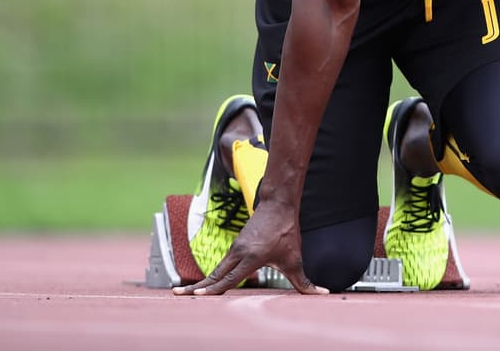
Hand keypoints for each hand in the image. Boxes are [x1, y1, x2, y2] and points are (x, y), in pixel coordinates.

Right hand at [173, 199, 327, 295]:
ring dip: (203, 282)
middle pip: (214, 275)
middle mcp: (238, 253)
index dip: (213, 289)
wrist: (278, 205)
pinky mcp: (235, 246)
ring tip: (184, 293)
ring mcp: (234, 249)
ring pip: (216, 269)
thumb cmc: (286, 231)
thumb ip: (305, 282)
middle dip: (197, 287)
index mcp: (250, 258)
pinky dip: (212, 275)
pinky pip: (221, 264)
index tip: (197, 295)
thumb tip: (322, 293)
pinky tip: (205, 285)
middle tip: (178, 295)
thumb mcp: (295, 259)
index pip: (228, 278)